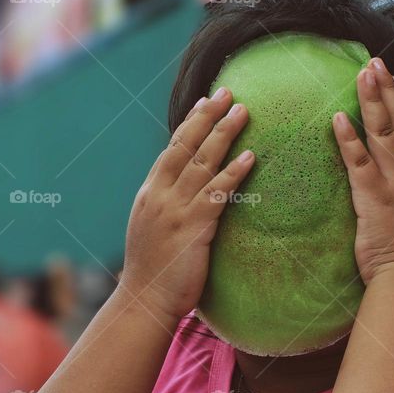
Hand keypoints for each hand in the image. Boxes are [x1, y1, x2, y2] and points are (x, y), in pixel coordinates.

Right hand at [119, 88, 254, 320]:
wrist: (144, 300)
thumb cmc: (152, 269)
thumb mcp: (152, 227)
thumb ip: (166, 203)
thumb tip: (183, 188)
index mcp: (150, 193)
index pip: (172, 149)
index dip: (190, 123)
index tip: (206, 101)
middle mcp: (160, 195)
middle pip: (186, 146)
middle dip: (207, 116)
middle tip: (227, 92)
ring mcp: (175, 210)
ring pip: (202, 163)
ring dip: (224, 134)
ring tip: (243, 111)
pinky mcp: (193, 228)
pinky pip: (218, 194)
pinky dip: (234, 173)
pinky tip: (250, 157)